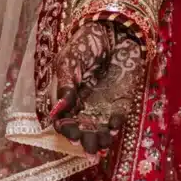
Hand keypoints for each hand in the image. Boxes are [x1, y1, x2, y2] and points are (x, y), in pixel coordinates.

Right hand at [43, 21, 146, 153]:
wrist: (113, 32)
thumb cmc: (86, 45)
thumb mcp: (69, 62)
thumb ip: (66, 84)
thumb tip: (59, 109)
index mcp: (68, 99)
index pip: (65, 122)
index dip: (67, 131)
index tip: (72, 135)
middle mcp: (84, 107)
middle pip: (83, 131)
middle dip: (86, 141)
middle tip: (89, 148)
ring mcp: (103, 105)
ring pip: (100, 130)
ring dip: (102, 139)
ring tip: (103, 144)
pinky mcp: (121, 101)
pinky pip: (118, 118)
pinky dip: (117, 125)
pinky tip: (115, 126)